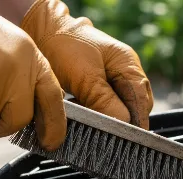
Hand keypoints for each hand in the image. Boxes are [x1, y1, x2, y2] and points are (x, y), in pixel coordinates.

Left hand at [21, 0, 153, 128]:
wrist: (40, 33)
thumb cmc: (63, 46)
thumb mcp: (84, 75)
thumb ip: (104, 99)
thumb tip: (123, 122)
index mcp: (128, 65)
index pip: (142, 99)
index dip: (138, 122)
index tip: (129, 140)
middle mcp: (124, 74)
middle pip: (134, 108)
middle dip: (123, 123)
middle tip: (109, 137)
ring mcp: (112, 82)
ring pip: (119, 111)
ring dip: (108, 121)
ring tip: (96, 128)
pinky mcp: (98, 90)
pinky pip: (105, 109)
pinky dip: (98, 117)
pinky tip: (88, 119)